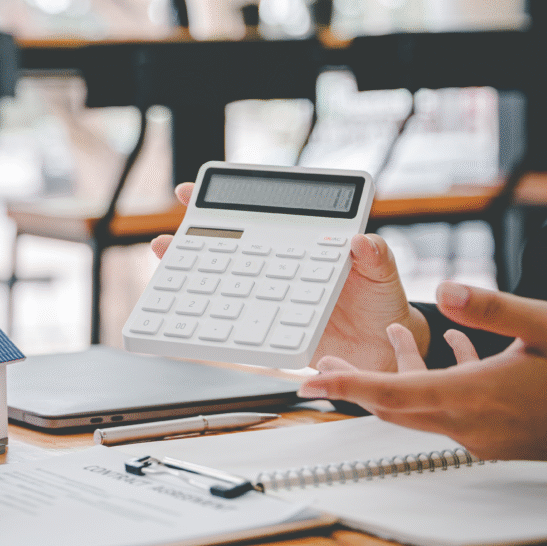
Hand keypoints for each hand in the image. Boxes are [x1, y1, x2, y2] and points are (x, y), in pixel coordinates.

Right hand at [153, 183, 429, 371]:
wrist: (381, 349)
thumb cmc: (380, 302)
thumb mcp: (382, 271)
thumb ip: (374, 254)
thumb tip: (360, 241)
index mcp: (300, 244)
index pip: (257, 217)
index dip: (222, 205)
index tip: (191, 195)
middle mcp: (278, 268)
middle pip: (228, 249)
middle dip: (191, 241)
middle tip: (165, 239)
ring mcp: (270, 297)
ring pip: (224, 283)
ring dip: (192, 277)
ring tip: (168, 268)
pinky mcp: (269, 327)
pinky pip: (237, 321)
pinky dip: (212, 318)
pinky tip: (193, 315)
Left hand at [299, 282, 546, 460]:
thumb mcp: (546, 326)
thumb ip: (490, 309)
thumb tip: (443, 290)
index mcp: (474, 397)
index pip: (391, 393)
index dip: (346, 387)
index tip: (308, 385)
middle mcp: (469, 423)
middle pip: (393, 407)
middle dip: (354, 386)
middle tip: (321, 368)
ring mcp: (482, 435)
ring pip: (419, 407)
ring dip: (394, 379)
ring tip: (382, 345)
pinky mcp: (495, 436)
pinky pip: (448, 409)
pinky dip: (434, 382)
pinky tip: (450, 351)